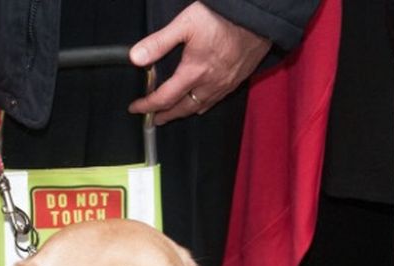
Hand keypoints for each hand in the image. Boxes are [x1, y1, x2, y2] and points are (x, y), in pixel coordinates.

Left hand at [127, 2, 270, 124]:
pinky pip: (216, 100)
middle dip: (166, 116)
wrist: (257, 18)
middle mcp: (209, 83)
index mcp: (193, 71)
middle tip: (154, 119)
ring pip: (200, 107)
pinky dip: (203, 106)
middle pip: (183, 108)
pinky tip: (201, 103)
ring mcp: (224, 84)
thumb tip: (136, 57)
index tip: (137, 108)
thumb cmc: (223, 17)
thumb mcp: (185, 24)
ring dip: (184, 112)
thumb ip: (159, 42)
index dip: (147, 105)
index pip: (164, 97)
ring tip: (174, 114)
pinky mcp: (236, 80)